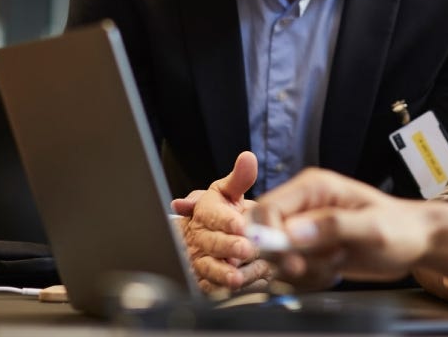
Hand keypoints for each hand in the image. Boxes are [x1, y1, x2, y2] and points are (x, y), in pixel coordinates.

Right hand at [183, 151, 273, 292]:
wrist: (206, 237)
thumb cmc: (221, 212)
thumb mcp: (228, 191)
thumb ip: (240, 178)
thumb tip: (248, 158)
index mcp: (204, 211)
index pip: (212, 215)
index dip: (226, 220)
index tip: (241, 224)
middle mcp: (199, 236)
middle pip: (210, 243)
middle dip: (227, 246)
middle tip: (245, 249)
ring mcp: (199, 259)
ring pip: (208, 267)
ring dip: (223, 273)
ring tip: (238, 277)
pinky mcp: (204, 280)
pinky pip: (211, 287)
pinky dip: (225, 290)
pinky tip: (242, 288)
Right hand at [253, 168, 435, 287]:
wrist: (416, 241)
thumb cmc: (400, 227)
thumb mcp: (371, 228)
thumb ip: (332, 226)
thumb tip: (292, 232)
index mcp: (313, 186)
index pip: (267, 208)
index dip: (270, 237)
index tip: (292, 261)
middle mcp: (304, 204)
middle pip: (266, 234)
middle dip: (287, 258)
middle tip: (314, 267)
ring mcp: (306, 227)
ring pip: (278, 256)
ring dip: (303, 269)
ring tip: (335, 261)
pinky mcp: (310, 248)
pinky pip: (292, 269)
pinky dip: (310, 277)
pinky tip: (334, 269)